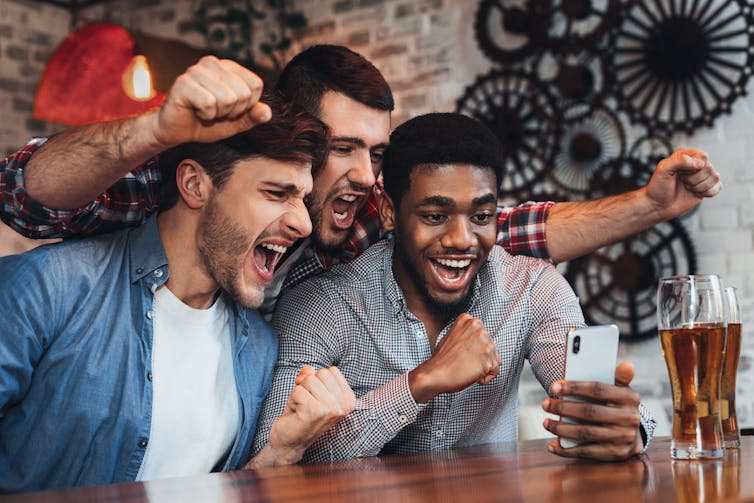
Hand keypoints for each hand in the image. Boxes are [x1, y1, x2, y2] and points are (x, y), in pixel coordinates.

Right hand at [152, 55, 271, 146]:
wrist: (177, 131)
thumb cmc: (206, 122)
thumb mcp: (236, 122)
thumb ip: (252, 116)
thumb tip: (268, 112)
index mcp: (228, 67)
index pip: (256, 85)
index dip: (247, 105)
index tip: (230, 109)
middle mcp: (212, 63)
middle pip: (243, 94)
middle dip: (231, 111)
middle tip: (215, 112)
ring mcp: (197, 71)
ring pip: (227, 99)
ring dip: (217, 114)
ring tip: (204, 111)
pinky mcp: (184, 83)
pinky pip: (209, 103)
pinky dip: (205, 115)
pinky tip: (196, 112)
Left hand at [246, 365, 355, 467]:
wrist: (290, 442)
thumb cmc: (301, 414)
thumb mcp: (309, 389)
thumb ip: (310, 375)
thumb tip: (308, 369)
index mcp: (348, 399)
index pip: (331, 370)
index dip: (317, 380)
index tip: (315, 397)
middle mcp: (344, 405)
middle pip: (321, 373)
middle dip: (308, 385)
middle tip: (307, 404)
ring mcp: (331, 408)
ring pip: (309, 380)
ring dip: (300, 393)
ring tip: (302, 408)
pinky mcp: (315, 411)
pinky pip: (298, 390)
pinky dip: (293, 400)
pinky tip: (297, 413)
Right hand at [408, 313, 500, 403]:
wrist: (435, 373)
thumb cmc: (441, 359)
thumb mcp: (451, 335)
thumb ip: (467, 334)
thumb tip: (478, 343)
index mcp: (470, 320)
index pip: (484, 336)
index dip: (475, 348)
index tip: (463, 352)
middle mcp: (480, 329)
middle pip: (492, 347)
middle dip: (481, 357)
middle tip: (464, 361)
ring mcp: (486, 344)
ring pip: (494, 359)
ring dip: (483, 367)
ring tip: (467, 367)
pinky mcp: (490, 360)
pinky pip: (495, 372)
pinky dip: (484, 377)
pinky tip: (471, 374)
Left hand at [541, 361, 643, 460]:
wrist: (633, 435)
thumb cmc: (618, 406)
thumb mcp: (621, 390)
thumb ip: (619, 377)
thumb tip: (627, 365)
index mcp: (630, 398)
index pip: (598, 389)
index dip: (574, 388)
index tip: (554, 387)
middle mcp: (629, 419)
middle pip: (589, 412)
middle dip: (564, 408)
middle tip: (545, 404)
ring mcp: (623, 438)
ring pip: (586, 433)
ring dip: (561, 429)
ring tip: (546, 422)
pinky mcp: (614, 454)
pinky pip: (586, 452)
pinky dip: (566, 450)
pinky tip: (551, 445)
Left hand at [646, 148, 721, 219]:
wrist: (658, 205)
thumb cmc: (658, 187)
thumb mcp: (663, 169)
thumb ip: (680, 161)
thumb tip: (700, 163)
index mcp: (686, 156)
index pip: (703, 156)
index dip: (694, 167)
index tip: (681, 174)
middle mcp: (695, 164)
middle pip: (709, 168)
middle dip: (694, 179)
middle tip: (682, 182)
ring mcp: (702, 176)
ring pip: (715, 177)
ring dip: (700, 186)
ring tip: (687, 187)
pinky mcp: (706, 187)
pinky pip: (718, 187)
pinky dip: (707, 192)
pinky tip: (696, 193)